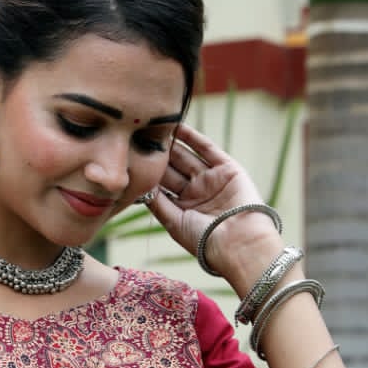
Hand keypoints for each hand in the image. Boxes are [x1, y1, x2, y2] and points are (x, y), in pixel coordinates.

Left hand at [145, 123, 278, 274]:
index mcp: (184, 208)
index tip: (129, 160)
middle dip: (158, 156)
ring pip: (187, 157)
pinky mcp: (227, 168)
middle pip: (172, 169)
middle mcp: (197, 192)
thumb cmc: (204, 239)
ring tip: (155, 128)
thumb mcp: (174, 222)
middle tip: (138, 138)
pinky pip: (207, 149)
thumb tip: (139, 185)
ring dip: (172, 144)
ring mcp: (212, 179)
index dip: (148, 173)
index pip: (162, 186)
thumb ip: (157, 203)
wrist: (238, 241)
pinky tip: (177, 126)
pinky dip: (193, 137)